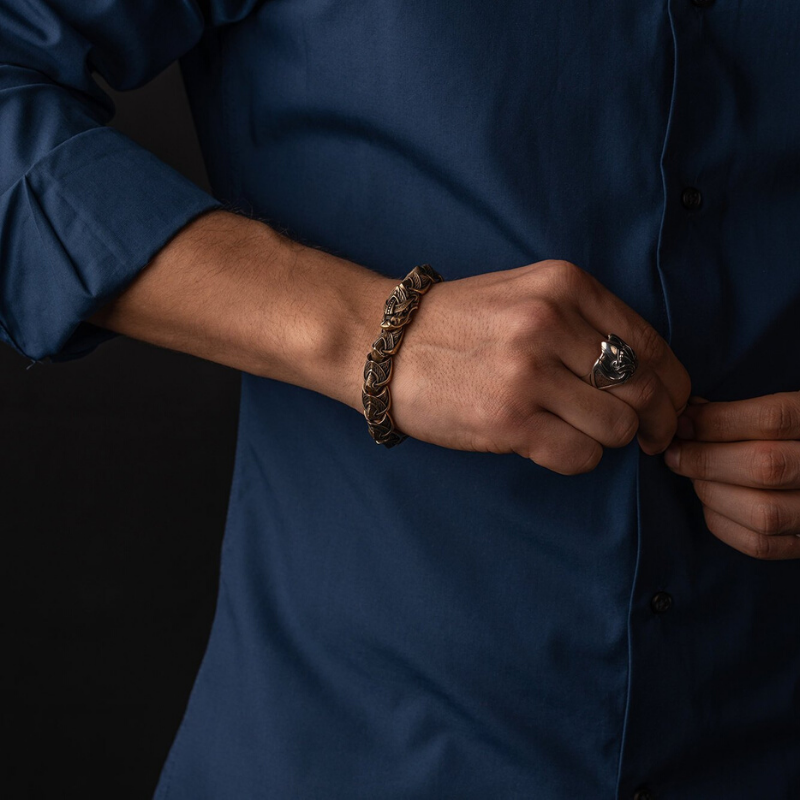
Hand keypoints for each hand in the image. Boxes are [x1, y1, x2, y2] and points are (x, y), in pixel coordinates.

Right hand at [387, 259, 690, 473]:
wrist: (383, 344)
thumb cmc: (457, 323)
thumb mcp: (526, 293)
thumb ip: (586, 320)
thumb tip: (646, 375)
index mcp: (564, 285)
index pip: (651, 344)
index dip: (674, 385)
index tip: (669, 406)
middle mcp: (550, 324)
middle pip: (643, 389)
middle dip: (654, 422)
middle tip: (646, 437)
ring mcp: (527, 373)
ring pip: (616, 426)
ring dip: (608, 439)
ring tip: (581, 433)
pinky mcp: (507, 420)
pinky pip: (580, 455)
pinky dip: (579, 458)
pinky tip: (555, 445)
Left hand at [663, 393, 799, 559]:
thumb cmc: (787, 435)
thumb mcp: (783, 409)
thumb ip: (743, 410)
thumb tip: (689, 416)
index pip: (772, 419)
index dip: (717, 421)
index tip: (683, 423)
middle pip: (765, 468)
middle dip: (705, 460)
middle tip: (676, 452)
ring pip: (762, 513)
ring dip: (711, 492)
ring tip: (695, 476)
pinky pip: (760, 545)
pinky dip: (722, 522)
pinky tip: (711, 502)